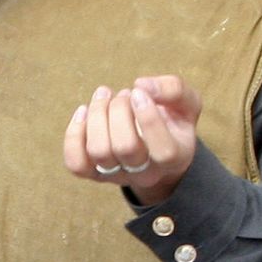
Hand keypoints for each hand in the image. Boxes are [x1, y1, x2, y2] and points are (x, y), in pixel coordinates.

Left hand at [63, 74, 202, 205]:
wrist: (155, 148)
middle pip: (124, 148)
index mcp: (174, 157)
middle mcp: (145, 173)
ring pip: (98, 151)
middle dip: (119, 110)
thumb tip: (141, 85)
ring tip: (106, 96)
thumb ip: (174, 89)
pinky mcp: (93, 173)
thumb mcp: (187, 102)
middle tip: (124, 94)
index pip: (163, 150)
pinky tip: (85, 111)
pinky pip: (76, 162)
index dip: (148, 117)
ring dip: (97, 114)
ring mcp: (117, 175)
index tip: (140, 93)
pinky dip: (74, 133)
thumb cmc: (172, 121)